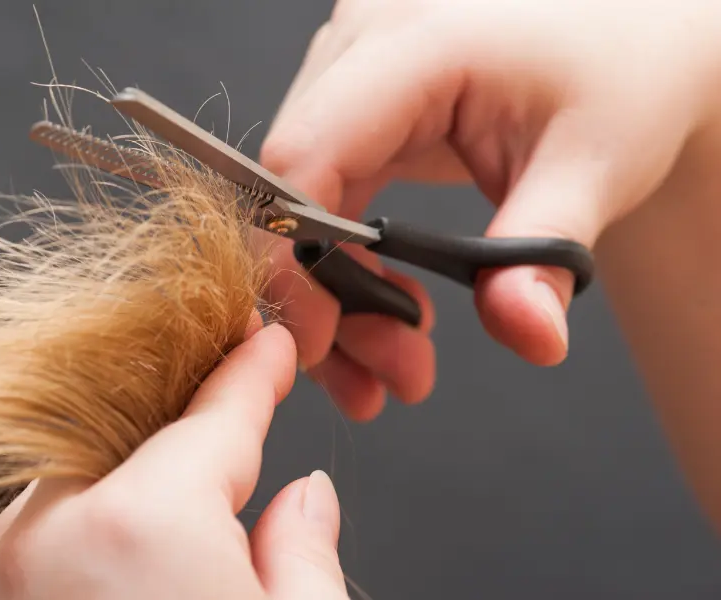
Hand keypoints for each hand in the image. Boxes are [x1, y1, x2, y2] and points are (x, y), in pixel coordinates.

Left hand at [0, 322, 349, 598]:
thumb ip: (304, 558)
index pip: (218, 418)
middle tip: (233, 444)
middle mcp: (59, 533)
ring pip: (48, 488)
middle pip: (136, 452)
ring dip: (101, 479)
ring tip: (148, 481)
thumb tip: (308, 496)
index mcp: (156, 521)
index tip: (263, 342)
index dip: (250, 374)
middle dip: (190, 448)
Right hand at [260, 0, 720, 418]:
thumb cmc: (616, 75)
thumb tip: (527, 334)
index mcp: (418, 45)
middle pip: (293, 193)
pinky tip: (387, 311)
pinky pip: (320, 198)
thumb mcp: (595, 164)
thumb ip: (546, 253)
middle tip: (391, 374)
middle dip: (329, 299)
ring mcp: (351, 76)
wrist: (622, 44)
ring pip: (297, 206)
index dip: (296, 256)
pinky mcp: (356, 110)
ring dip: (335, 295)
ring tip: (399, 359)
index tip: (319, 342)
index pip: (308, 153)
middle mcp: (363, 49)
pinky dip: (344, 266)